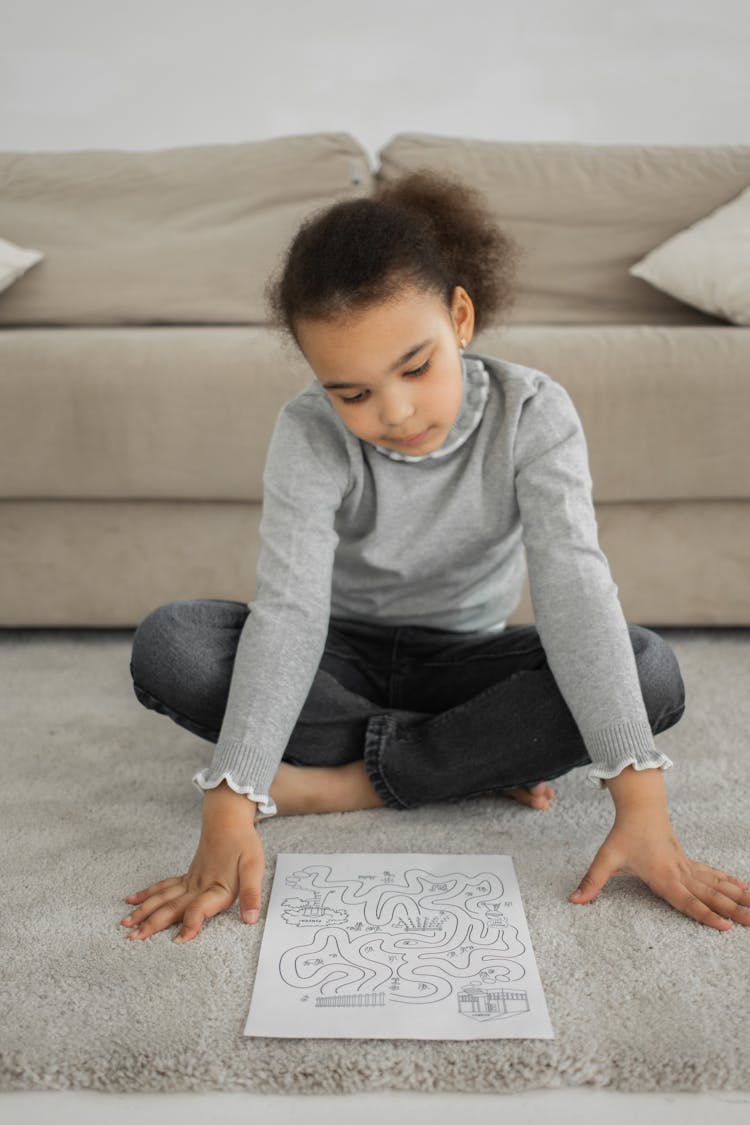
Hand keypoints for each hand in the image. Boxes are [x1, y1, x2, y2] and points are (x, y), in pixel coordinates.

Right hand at [120, 783, 264, 942]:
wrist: (229, 820)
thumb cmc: (243, 843)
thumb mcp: (254, 868)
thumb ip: (251, 893)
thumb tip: (250, 918)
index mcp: (215, 888)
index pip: (199, 909)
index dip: (190, 925)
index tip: (177, 941)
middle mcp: (198, 886)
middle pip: (172, 907)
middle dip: (151, 924)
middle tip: (133, 938)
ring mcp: (189, 880)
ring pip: (162, 897)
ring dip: (144, 911)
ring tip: (125, 923)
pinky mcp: (187, 875)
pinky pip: (164, 886)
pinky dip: (147, 894)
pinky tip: (132, 899)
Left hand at [569, 806, 749, 930]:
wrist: (640, 808)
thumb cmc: (624, 834)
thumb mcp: (606, 858)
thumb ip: (591, 881)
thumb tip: (573, 900)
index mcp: (662, 876)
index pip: (686, 901)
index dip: (705, 915)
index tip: (725, 926)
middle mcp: (679, 873)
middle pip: (709, 896)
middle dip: (732, 911)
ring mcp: (686, 867)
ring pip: (715, 885)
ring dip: (735, 898)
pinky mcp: (688, 862)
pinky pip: (712, 875)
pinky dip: (728, 882)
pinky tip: (744, 889)